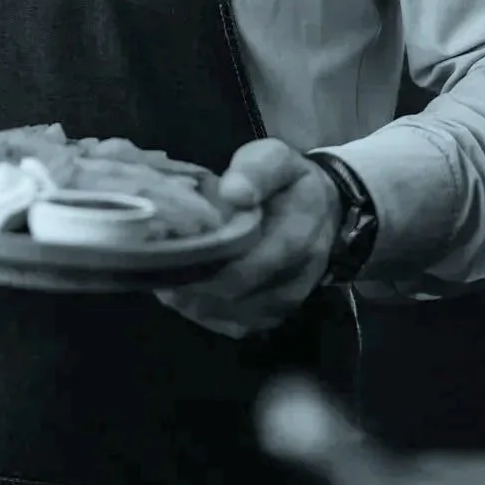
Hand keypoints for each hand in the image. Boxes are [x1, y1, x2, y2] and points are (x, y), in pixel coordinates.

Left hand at [154, 139, 341, 338]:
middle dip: (192, 283)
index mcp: (295, 233)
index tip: (170, 249)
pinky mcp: (277, 314)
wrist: (327, 212)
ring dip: (195, 303)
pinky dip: (207, 315)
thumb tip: (233, 192)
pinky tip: (186, 296)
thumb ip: (256, 171)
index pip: (248, 261)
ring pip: (233, 316)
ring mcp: (288, 300)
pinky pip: (238, 326)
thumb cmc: (290, 182)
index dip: (205, 262)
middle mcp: (295, 275)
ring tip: (166, 280)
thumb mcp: (276, 159)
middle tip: (157, 267)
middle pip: (234, 293)